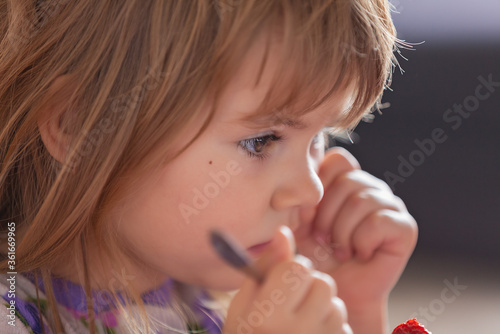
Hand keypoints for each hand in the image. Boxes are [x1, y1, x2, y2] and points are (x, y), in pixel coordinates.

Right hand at [223, 226, 351, 333]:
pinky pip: (344, 327)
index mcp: (268, 316)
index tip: (281, 281)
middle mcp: (298, 332)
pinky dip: (331, 328)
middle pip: (322, 283)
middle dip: (309, 286)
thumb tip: (284, 232)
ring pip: (336, 304)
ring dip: (322, 307)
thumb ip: (264, 267)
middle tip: (293, 302)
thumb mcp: (244, 305)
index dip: (289, 270)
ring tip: (302, 323)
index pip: (297, 269)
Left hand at [293, 147, 417, 324]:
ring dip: (343, 232)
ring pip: (363, 200)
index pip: (338, 159)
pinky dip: (362, 242)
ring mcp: (390, 205)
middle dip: (327, 216)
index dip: (320, 186)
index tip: (308, 217)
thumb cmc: (314, 258)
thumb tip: (296, 190)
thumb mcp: (295, 226)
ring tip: (339, 249)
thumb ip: (292, 204)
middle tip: (323, 240)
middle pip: (349, 180)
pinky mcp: (404, 228)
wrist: (337, 292)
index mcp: (345, 181)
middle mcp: (370, 188)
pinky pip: (380, 221)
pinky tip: (359, 254)